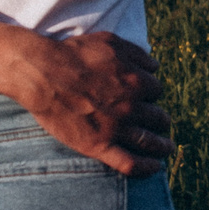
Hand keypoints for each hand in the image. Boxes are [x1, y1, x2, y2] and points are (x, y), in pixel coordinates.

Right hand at [4, 30, 172, 177]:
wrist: (42, 73)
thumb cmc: (73, 54)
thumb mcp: (110, 42)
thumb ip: (137, 53)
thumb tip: (155, 66)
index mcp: (136, 81)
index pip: (156, 90)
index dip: (151, 93)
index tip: (146, 97)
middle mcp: (131, 106)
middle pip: (158, 116)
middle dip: (160, 119)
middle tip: (159, 123)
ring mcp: (116, 128)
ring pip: (150, 141)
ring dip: (162, 145)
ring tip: (166, 148)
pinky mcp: (98, 145)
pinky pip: (129, 163)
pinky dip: (146, 167)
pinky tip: (154, 167)